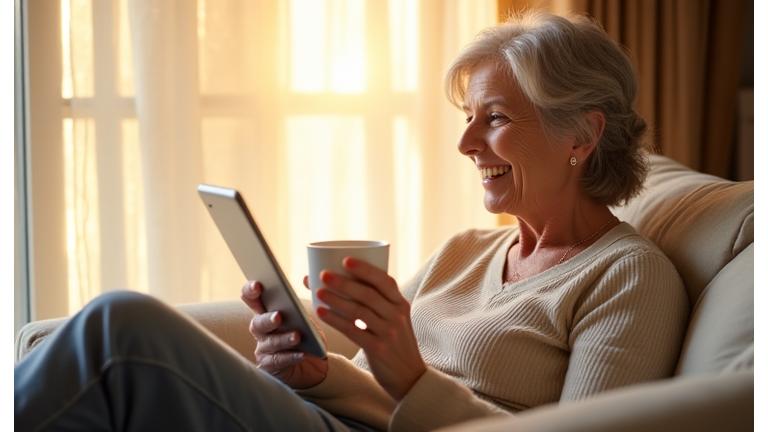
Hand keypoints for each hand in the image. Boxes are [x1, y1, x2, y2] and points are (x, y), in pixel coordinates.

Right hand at [241, 280, 327, 388]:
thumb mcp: (309, 320)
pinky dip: (290, 357)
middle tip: (279, 316)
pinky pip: (278, 361)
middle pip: (257, 322)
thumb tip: (306, 280)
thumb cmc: (308, 339)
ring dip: (283, 339)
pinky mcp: (268, 366)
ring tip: (297, 336)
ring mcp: (263, 349)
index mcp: (267, 312)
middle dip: (267, 319)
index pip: (252, 298)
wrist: (315, 366)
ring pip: (269, 342)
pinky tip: (301, 354)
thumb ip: (302, 307)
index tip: (258, 285)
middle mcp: (261, 330)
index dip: (250, 291)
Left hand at [314, 257, 426, 400]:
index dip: (365, 269)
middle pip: (368, 294)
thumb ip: (380, 303)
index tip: (345, 260)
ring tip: (318, 292)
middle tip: (324, 275)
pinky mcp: (377, 348)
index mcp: (401, 303)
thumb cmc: (395, 343)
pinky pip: (353, 330)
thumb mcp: (396, 319)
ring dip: (336, 299)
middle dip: (344, 282)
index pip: (384, 280)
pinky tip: (321, 313)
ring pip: (358, 311)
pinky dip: (335, 320)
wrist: (409, 376)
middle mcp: (397, 315)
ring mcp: (388, 332)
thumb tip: (345, 281)